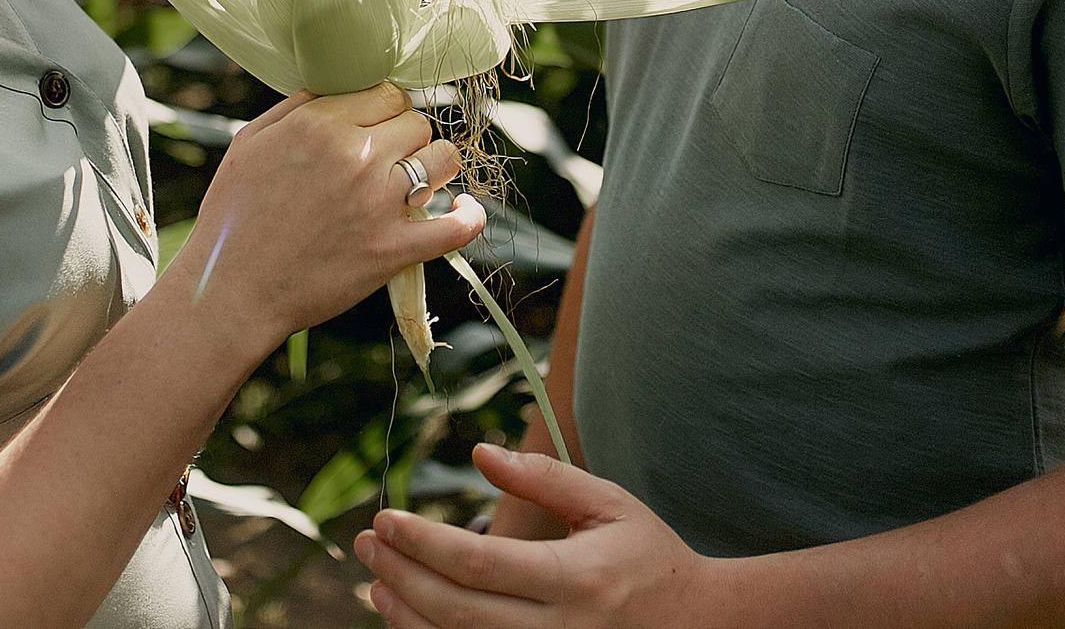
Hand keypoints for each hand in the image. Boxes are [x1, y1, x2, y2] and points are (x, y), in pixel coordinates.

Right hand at [179, 83, 484, 349]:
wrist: (231, 291)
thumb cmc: (233, 217)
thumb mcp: (250, 142)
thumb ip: (296, 107)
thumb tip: (336, 87)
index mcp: (320, 125)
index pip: (387, 93)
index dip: (384, 109)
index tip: (376, 127)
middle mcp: (356, 156)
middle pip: (416, 122)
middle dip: (405, 137)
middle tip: (387, 160)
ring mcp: (379, 203)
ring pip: (442, 159)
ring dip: (435, 167)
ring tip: (418, 181)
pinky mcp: (394, 249)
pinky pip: (456, 227)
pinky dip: (469, 217)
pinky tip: (465, 211)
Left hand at [354, 445, 715, 628]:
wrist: (697, 624)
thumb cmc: (648, 556)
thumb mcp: (607, 504)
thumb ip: (543, 479)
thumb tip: (481, 452)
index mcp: (576, 579)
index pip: (479, 565)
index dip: (423, 544)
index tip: (385, 519)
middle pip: (456, 611)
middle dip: (400, 575)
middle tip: (367, 542)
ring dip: (404, 614)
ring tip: (375, 579)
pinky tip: (406, 613)